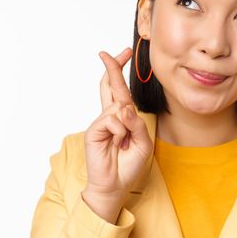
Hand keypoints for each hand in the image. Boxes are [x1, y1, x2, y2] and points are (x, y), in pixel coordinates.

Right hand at [83, 47, 152, 198]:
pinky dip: (120, 131)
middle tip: (108, 52)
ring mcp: (101, 122)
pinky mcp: (94, 130)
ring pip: (118, 106)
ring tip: (123, 141)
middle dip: (112, 68)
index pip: (120, 90)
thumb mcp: (142, 142)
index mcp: (122, 117)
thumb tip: (124, 108)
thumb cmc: (129, 165)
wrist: (116, 185)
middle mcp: (110, 116)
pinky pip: (112, 120)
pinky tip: (117, 143)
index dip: (119, 71)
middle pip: (110, 86)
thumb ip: (137, 123)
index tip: (123, 53)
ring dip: (126, 123)